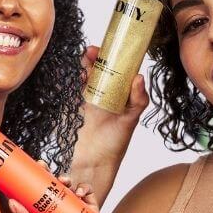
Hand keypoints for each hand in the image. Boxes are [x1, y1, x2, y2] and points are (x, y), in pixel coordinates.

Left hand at [9, 175, 106, 212]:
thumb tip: (11, 201)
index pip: (40, 192)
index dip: (37, 178)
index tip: (31, 167)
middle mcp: (61, 211)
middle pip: (56, 186)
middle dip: (51, 174)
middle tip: (45, 167)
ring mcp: (77, 211)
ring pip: (72, 188)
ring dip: (68, 180)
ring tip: (63, 182)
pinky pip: (89, 196)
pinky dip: (85, 189)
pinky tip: (79, 192)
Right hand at [72, 46, 145, 176]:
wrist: (92, 163)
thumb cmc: (114, 144)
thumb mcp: (131, 121)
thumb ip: (137, 100)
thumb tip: (139, 78)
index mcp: (120, 95)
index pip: (119, 70)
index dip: (115, 57)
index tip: (112, 49)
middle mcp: (105, 94)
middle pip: (100, 68)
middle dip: (96, 57)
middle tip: (93, 51)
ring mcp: (88, 99)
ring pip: (86, 75)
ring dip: (85, 65)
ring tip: (85, 59)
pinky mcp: (74, 105)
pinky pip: (72, 88)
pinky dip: (72, 79)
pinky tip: (75, 75)